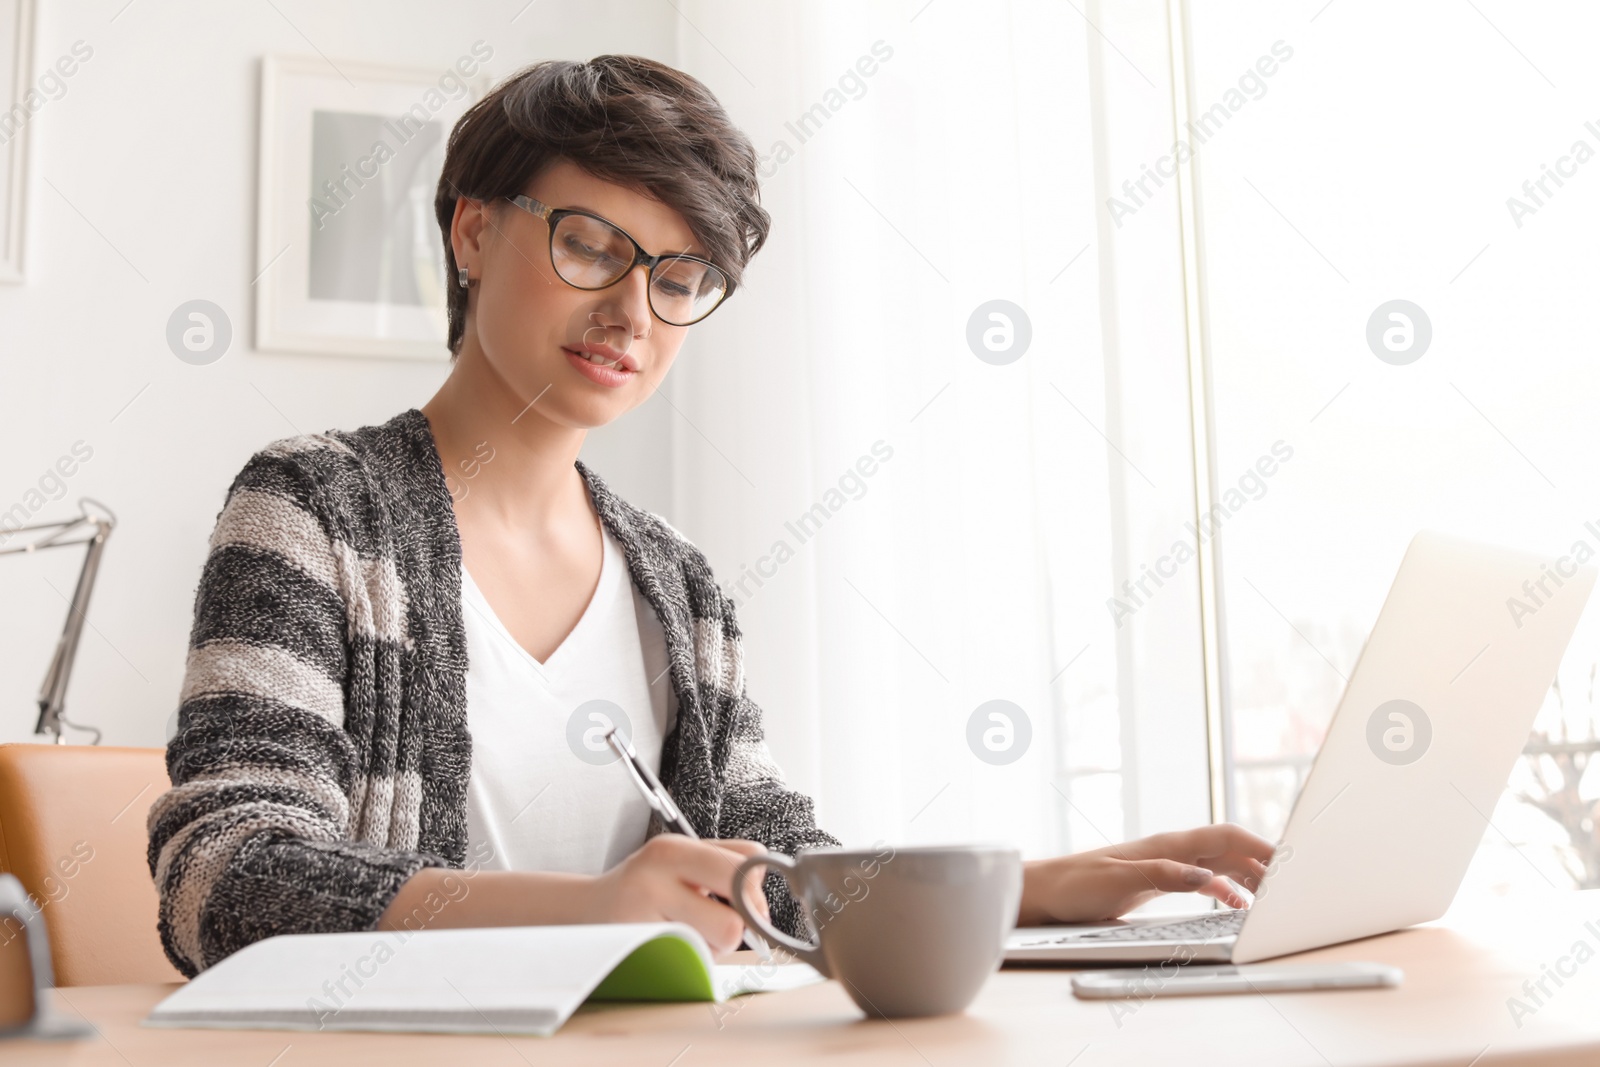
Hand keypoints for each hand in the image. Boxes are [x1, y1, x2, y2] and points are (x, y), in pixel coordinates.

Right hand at [587, 835, 771, 953]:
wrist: (585, 912)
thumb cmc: (644, 888)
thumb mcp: (680, 861)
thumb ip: (724, 867)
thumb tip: (762, 901)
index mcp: (674, 848)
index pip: (746, 862)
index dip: (756, 889)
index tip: (747, 901)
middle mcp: (656, 875)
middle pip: (737, 911)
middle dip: (742, 923)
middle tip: (727, 922)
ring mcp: (645, 914)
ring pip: (719, 942)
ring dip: (714, 945)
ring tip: (689, 931)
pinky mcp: (640, 947)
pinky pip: (693, 960)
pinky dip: (692, 957)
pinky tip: (672, 943)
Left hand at [1017, 823, 1276, 925]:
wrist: (1044, 893)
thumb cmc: (1076, 884)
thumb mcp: (1121, 881)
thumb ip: (1166, 876)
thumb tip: (1209, 878)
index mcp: (1166, 844)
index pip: (1225, 836)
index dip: (1259, 846)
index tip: (1288, 862)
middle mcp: (1169, 849)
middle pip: (1229, 848)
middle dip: (1262, 862)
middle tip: (1290, 885)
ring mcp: (1164, 864)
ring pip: (1218, 863)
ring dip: (1247, 875)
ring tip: (1270, 898)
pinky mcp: (1156, 880)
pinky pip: (1202, 879)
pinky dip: (1225, 888)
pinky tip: (1234, 903)